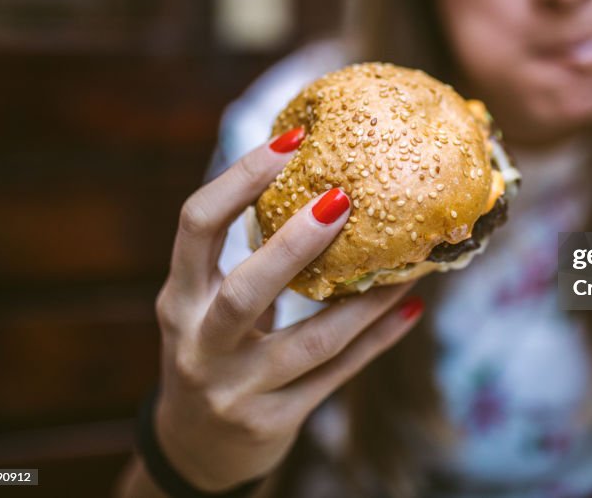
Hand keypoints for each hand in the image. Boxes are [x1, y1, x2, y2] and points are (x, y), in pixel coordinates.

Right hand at [152, 133, 422, 490]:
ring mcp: (234, 389)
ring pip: (308, 343)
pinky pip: (335, 376)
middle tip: (343, 198)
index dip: (239, 180)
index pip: (196, 226)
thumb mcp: (207, 304)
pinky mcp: (272, 422)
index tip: (291, 142)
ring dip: (363, 302)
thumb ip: (244, 258)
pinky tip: (411, 309)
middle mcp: (199, 343)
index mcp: (180, 298)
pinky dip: (376, 341)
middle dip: (293, 245)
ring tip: (405, 266)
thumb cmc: (214, 350)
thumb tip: (319, 183)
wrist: (195, 449)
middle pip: (244, 291)